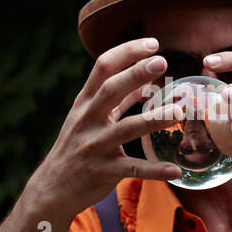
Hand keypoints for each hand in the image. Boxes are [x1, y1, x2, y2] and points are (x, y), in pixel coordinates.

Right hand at [35, 37, 184, 217]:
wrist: (51, 188)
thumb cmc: (76, 147)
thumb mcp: (89, 117)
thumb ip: (116, 100)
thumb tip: (145, 79)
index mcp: (85, 102)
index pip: (103, 67)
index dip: (127, 52)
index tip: (153, 43)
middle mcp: (87, 120)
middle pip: (110, 90)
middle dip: (135, 74)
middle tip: (162, 61)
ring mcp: (95, 146)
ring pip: (126, 129)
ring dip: (154, 119)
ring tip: (179, 112)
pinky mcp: (103, 171)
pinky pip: (133, 169)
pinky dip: (155, 170)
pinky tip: (175, 171)